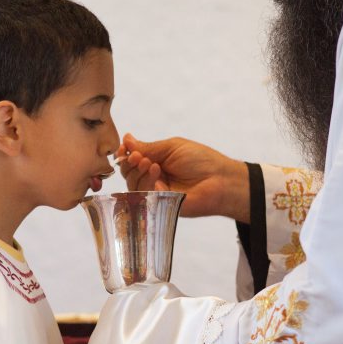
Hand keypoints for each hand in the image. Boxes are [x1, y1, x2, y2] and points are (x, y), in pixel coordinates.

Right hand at [116, 133, 249, 220]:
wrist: (219, 180)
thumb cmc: (200, 160)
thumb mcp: (171, 147)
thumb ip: (148, 147)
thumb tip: (127, 139)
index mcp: (157, 161)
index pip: (132, 159)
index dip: (125, 154)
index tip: (123, 148)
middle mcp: (154, 177)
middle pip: (129, 173)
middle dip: (130, 163)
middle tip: (138, 157)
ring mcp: (156, 191)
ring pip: (134, 184)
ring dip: (138, 172)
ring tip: (151, 163)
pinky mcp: (160, 204)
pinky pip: (145, 194)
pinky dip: (149, 181)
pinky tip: (158, 173)